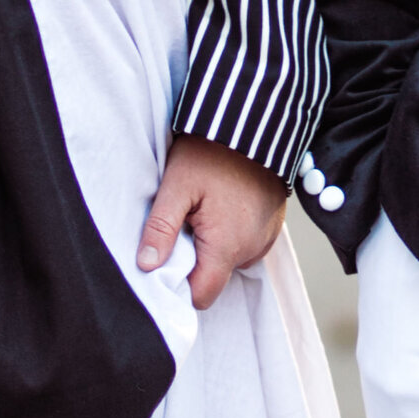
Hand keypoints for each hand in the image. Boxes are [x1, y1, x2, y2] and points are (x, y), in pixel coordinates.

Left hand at [136, 132, 287, 310]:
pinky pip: (245, 246)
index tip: (166, 261)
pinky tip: (221, 208)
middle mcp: (252, 249)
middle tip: (182, 225)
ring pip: (230, 262)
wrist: (254, 122)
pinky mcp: (272, 227)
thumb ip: (160, 228)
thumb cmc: (212, 151)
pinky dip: (230, 235)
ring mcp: (266, 238)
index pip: (201, 295)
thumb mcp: (176, 185)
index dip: (180, 286)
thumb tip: (146, 266)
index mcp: (227, 246)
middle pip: (215, 278)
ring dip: (212, 247)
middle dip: (194, 262)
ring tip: (202, 212)